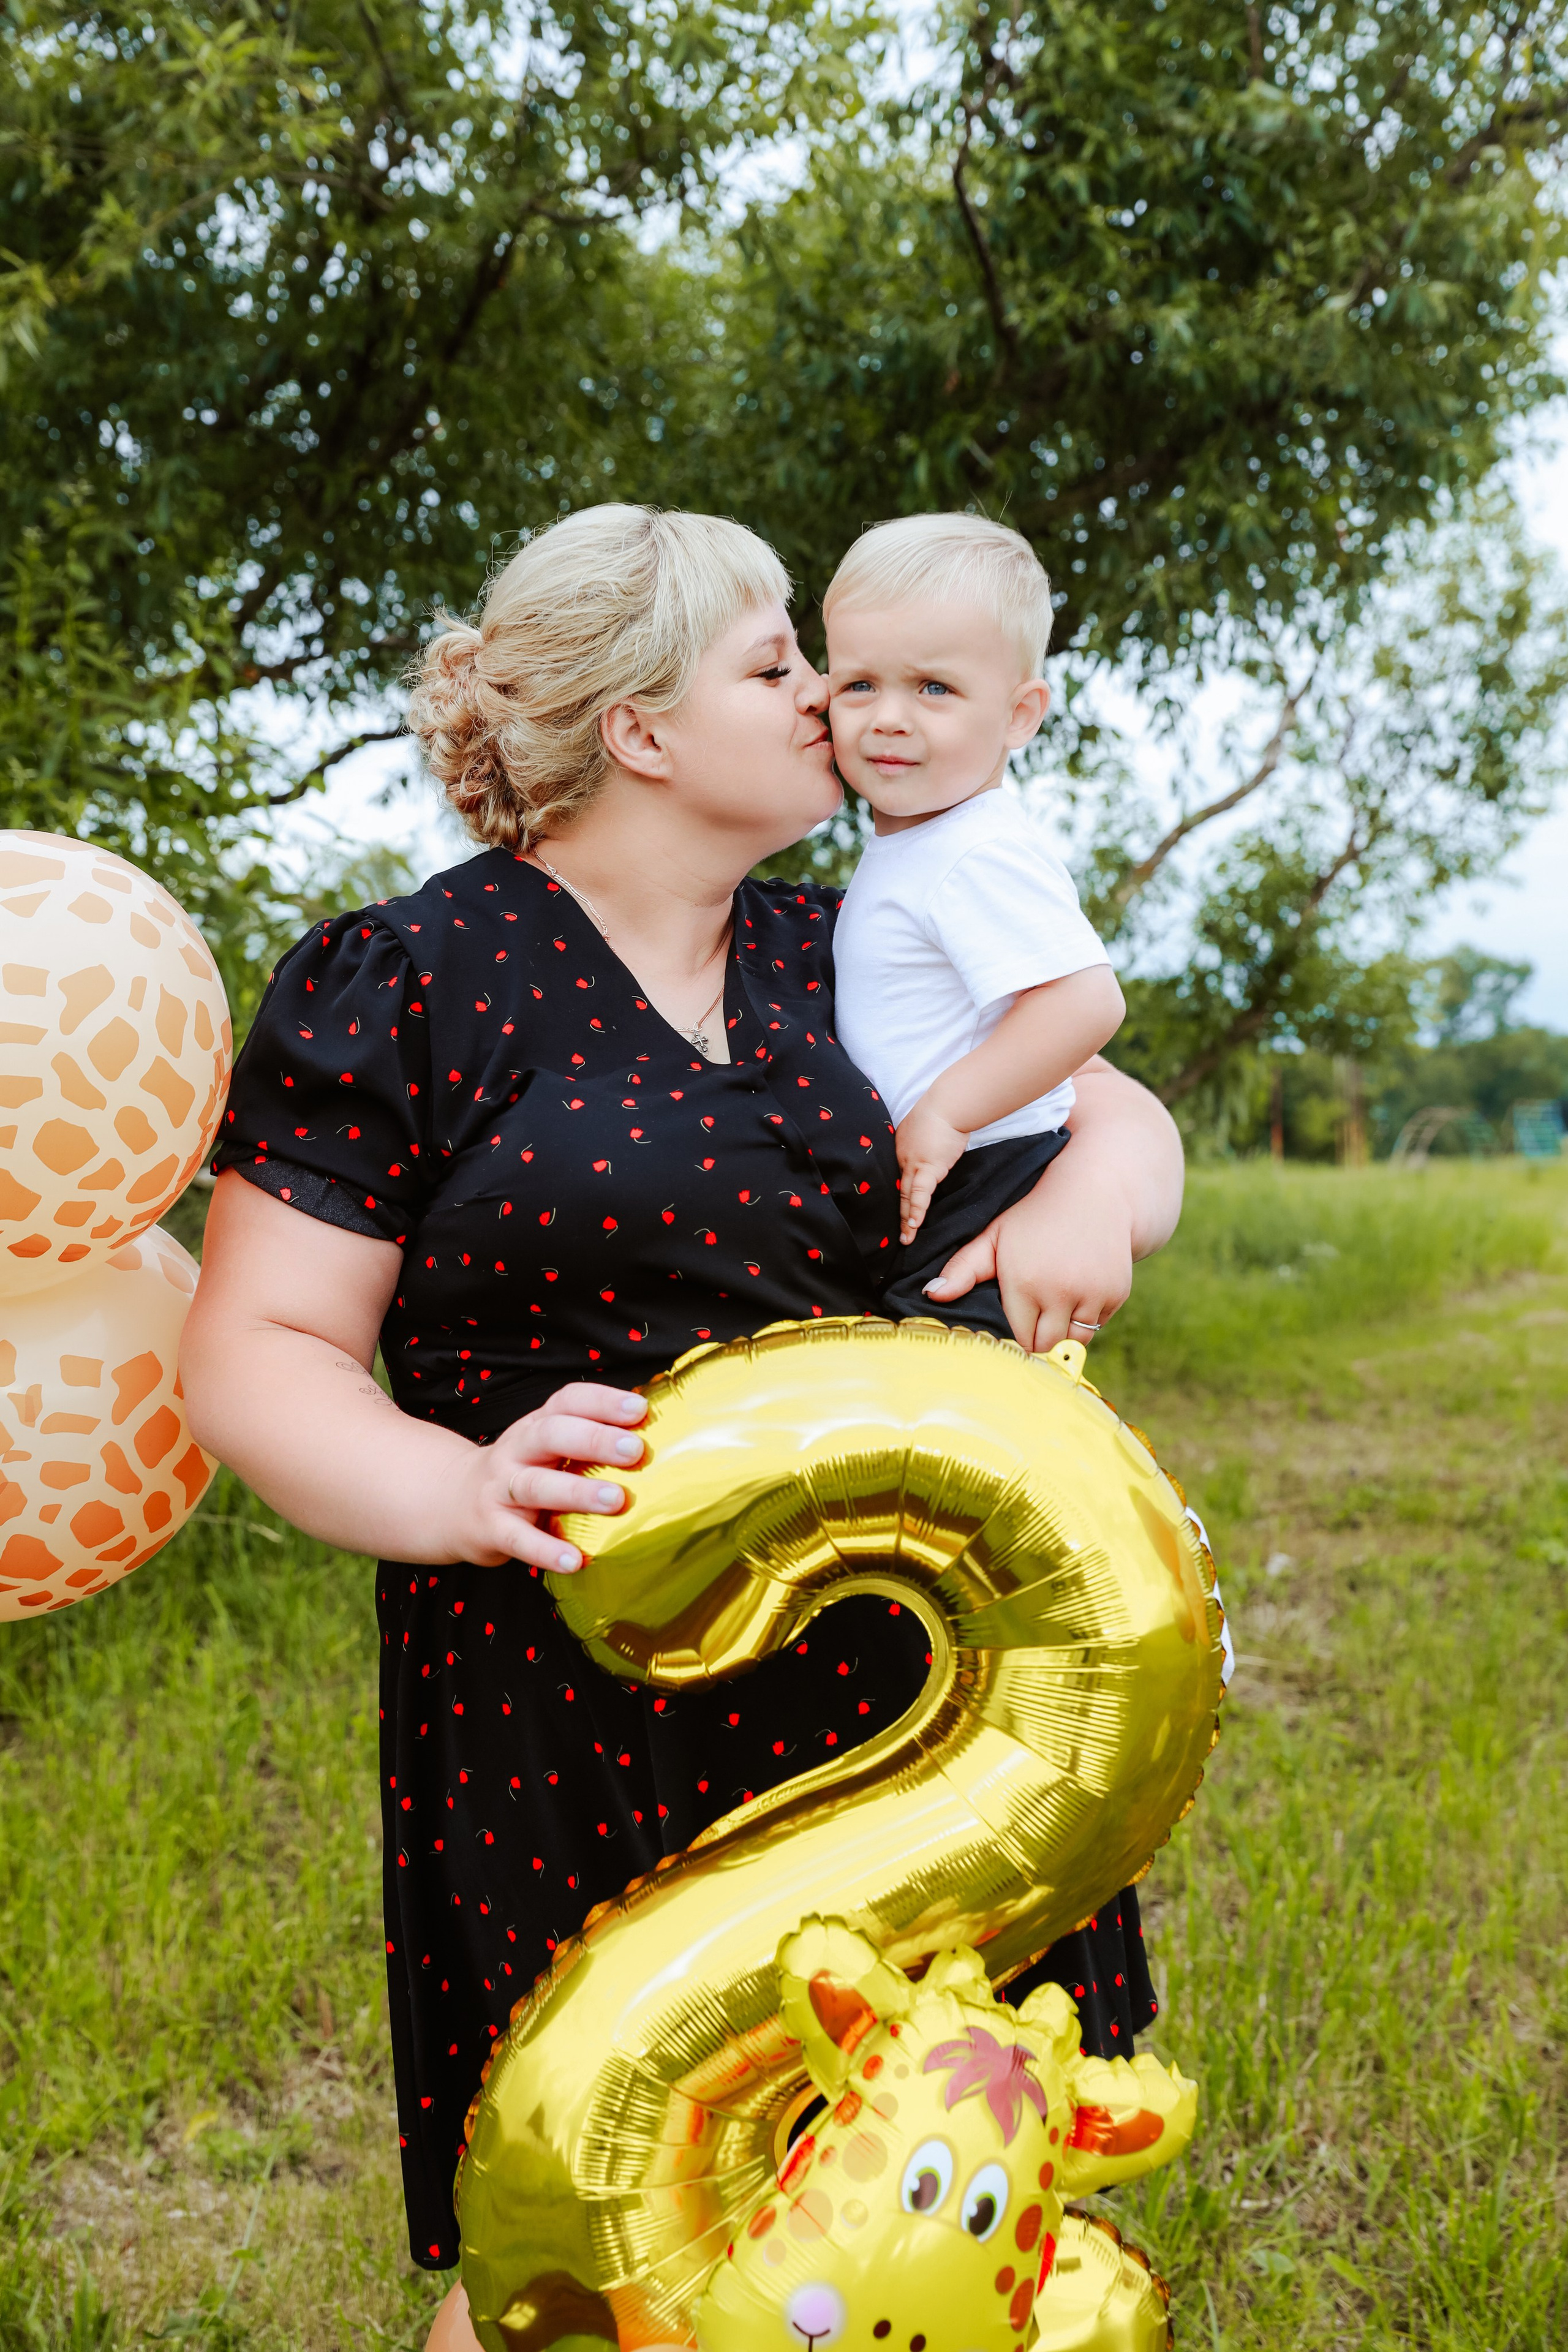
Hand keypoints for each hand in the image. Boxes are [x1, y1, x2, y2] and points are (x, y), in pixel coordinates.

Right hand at [451, 1382, 647, 1570]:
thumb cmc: (521, 1473)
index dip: (602, 1402)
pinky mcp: (490, 1528)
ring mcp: (500, 1489)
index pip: (567, 1401)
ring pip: (536, 1485)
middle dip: (594, 1440)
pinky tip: (575, 1561)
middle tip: (635, 1451)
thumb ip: (587, 1439)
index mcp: (537, 1425)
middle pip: (551, 1435)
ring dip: (577, 1492)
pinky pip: (518, 1539)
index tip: (639, 1409)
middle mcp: (517, 1450)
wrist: (451, 1502)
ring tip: (616, 1501)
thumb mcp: (546, 1448)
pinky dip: (546, 1550)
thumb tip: (655, 1437)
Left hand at [894, 1095, 967, 1243]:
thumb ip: (919, 1144)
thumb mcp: (921, 1128)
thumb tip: (927, 1151)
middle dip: (893, 1213)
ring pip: (905, 1196)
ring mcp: (914, 1165)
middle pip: (896, 1190)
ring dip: (904, 1219)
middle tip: (891, 1233)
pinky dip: (916, 1210)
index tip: (890, 1210)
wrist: (948, 1105)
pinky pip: (920, 1194)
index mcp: (899, 1150)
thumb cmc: (940, 1112)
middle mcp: (902, 1159)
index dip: (892, 1196)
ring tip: (904, 1239)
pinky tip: (913, 1224)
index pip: (895, 1178)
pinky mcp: (930, 1168)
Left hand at [923, 1157, 1133, 1354]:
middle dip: (1038, 1340)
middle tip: (1034, 1321)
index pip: (1018, 1338)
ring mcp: (1093, 1294)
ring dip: (1064, 1333)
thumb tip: (931, 1295)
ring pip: (1075, 1341)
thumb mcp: (995, 1236)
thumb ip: (963, 1268)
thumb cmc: (1035, 1216)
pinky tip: (1078, 1293)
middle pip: (1046, 1346)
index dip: (1014, 1335)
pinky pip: (1098, 1325)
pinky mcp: (1116, 1294)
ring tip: (1055, 1308)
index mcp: (1025, 1282)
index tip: (1013, 1325)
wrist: (1096, 1191)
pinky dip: (1088, 1318)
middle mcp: (1060, 1292)